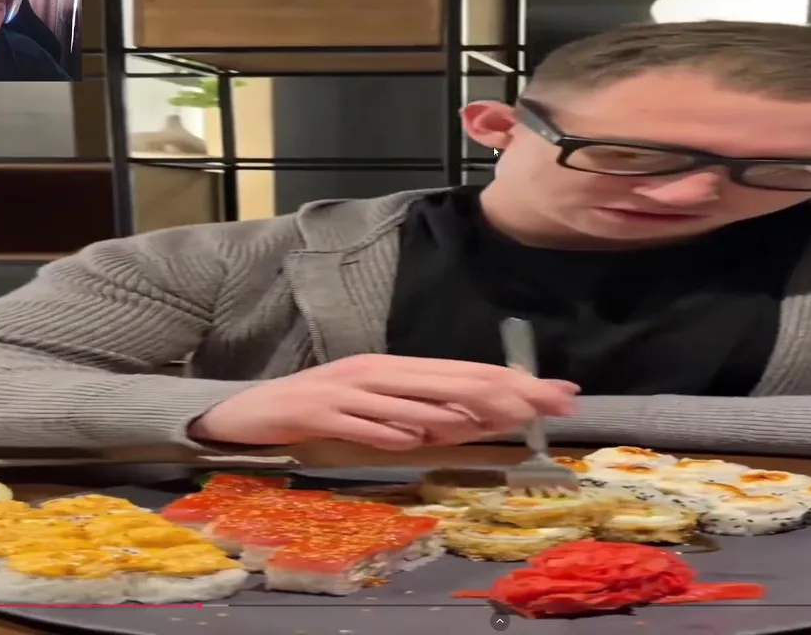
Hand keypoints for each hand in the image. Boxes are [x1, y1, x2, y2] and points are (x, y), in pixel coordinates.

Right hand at [188, 354, 578, 449]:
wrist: (254, 410)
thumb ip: (426, 415)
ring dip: (448, 412)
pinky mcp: (320, 413)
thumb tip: (481, 424)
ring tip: (488, 422)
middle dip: (501, 393)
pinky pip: (359, 424)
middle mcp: (378, 373)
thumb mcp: (382, 410)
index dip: (514, 381)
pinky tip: (410, 440)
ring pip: (406, 400)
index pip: (465, 372)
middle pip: (447, 381)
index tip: (557, 392)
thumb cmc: (325, 410)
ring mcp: (349, 391)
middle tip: (544, 405)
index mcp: (398, 369)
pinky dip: (387, 431)